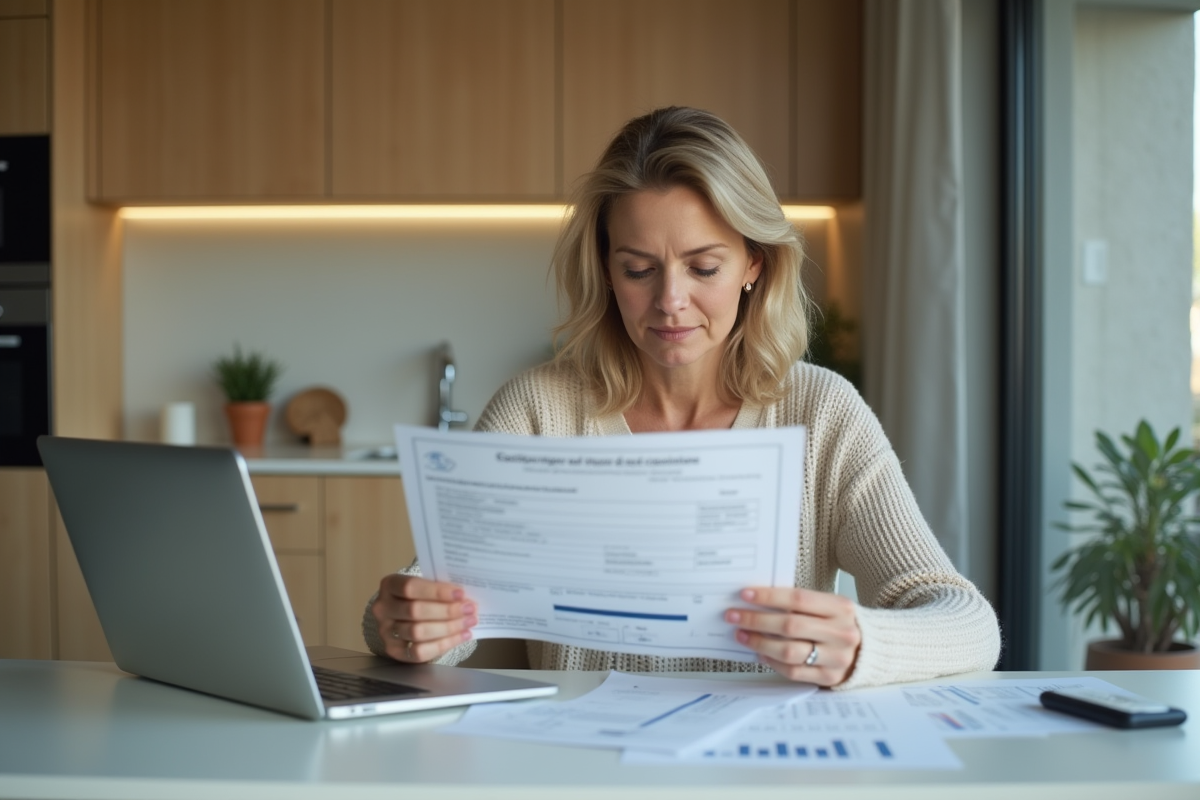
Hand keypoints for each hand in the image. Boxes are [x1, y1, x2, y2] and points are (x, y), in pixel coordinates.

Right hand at [371, 574, 476, 662]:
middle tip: (470, 609)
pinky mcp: (393, 651)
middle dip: (447, 611)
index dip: (436, 591)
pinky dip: (444, 644)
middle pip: (415, 611)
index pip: (410, 587)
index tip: (460, 594)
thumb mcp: (424, 586)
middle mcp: (383, 608)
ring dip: (448, 628)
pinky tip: (461, 636)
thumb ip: (439, 589)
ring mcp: (385, 631)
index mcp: (389, 585)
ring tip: (469, 622)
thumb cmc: (420, 596)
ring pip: (418, 632)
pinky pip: (419, 651)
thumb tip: (465, 598)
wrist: (403, 616)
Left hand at [725, 587, 860, 685]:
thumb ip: (801, 604)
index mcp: (841, 608)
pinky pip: (794, 671)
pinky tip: (759, 653)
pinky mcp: (830, 677)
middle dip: (756, 620)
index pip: (798, 599)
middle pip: (790, 625)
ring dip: (759, 642)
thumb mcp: (830, 607)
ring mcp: (837, 657)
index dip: (769, 596)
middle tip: (733, 616)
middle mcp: (841, 632)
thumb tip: (757, 601)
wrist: (873, 651)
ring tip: (741, 635)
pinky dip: (772, 662)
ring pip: (789, 651)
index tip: (745, 595)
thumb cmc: (841, 624)